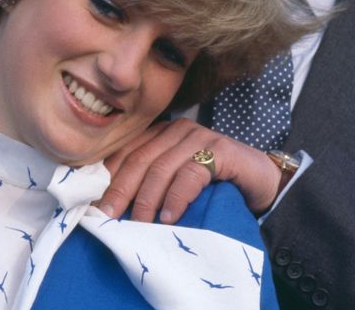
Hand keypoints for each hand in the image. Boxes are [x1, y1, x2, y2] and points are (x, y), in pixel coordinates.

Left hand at [98, 118, 281, 223]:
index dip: (108, 178)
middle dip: (120, 190)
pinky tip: (169, 217)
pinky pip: (190, 174)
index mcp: (162, 134)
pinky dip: (176, 198)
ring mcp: (200, 137)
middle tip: (108, 218)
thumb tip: (112, 209)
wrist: (262, 181)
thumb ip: (151, 185)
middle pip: (139, 159)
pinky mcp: (221, 150)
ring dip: (146, 200)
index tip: (93, 205)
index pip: (126, 152)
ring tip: (138, 225)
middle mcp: (178, 130)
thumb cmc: (214, 185)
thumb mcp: (176, 183)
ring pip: (161, 168)